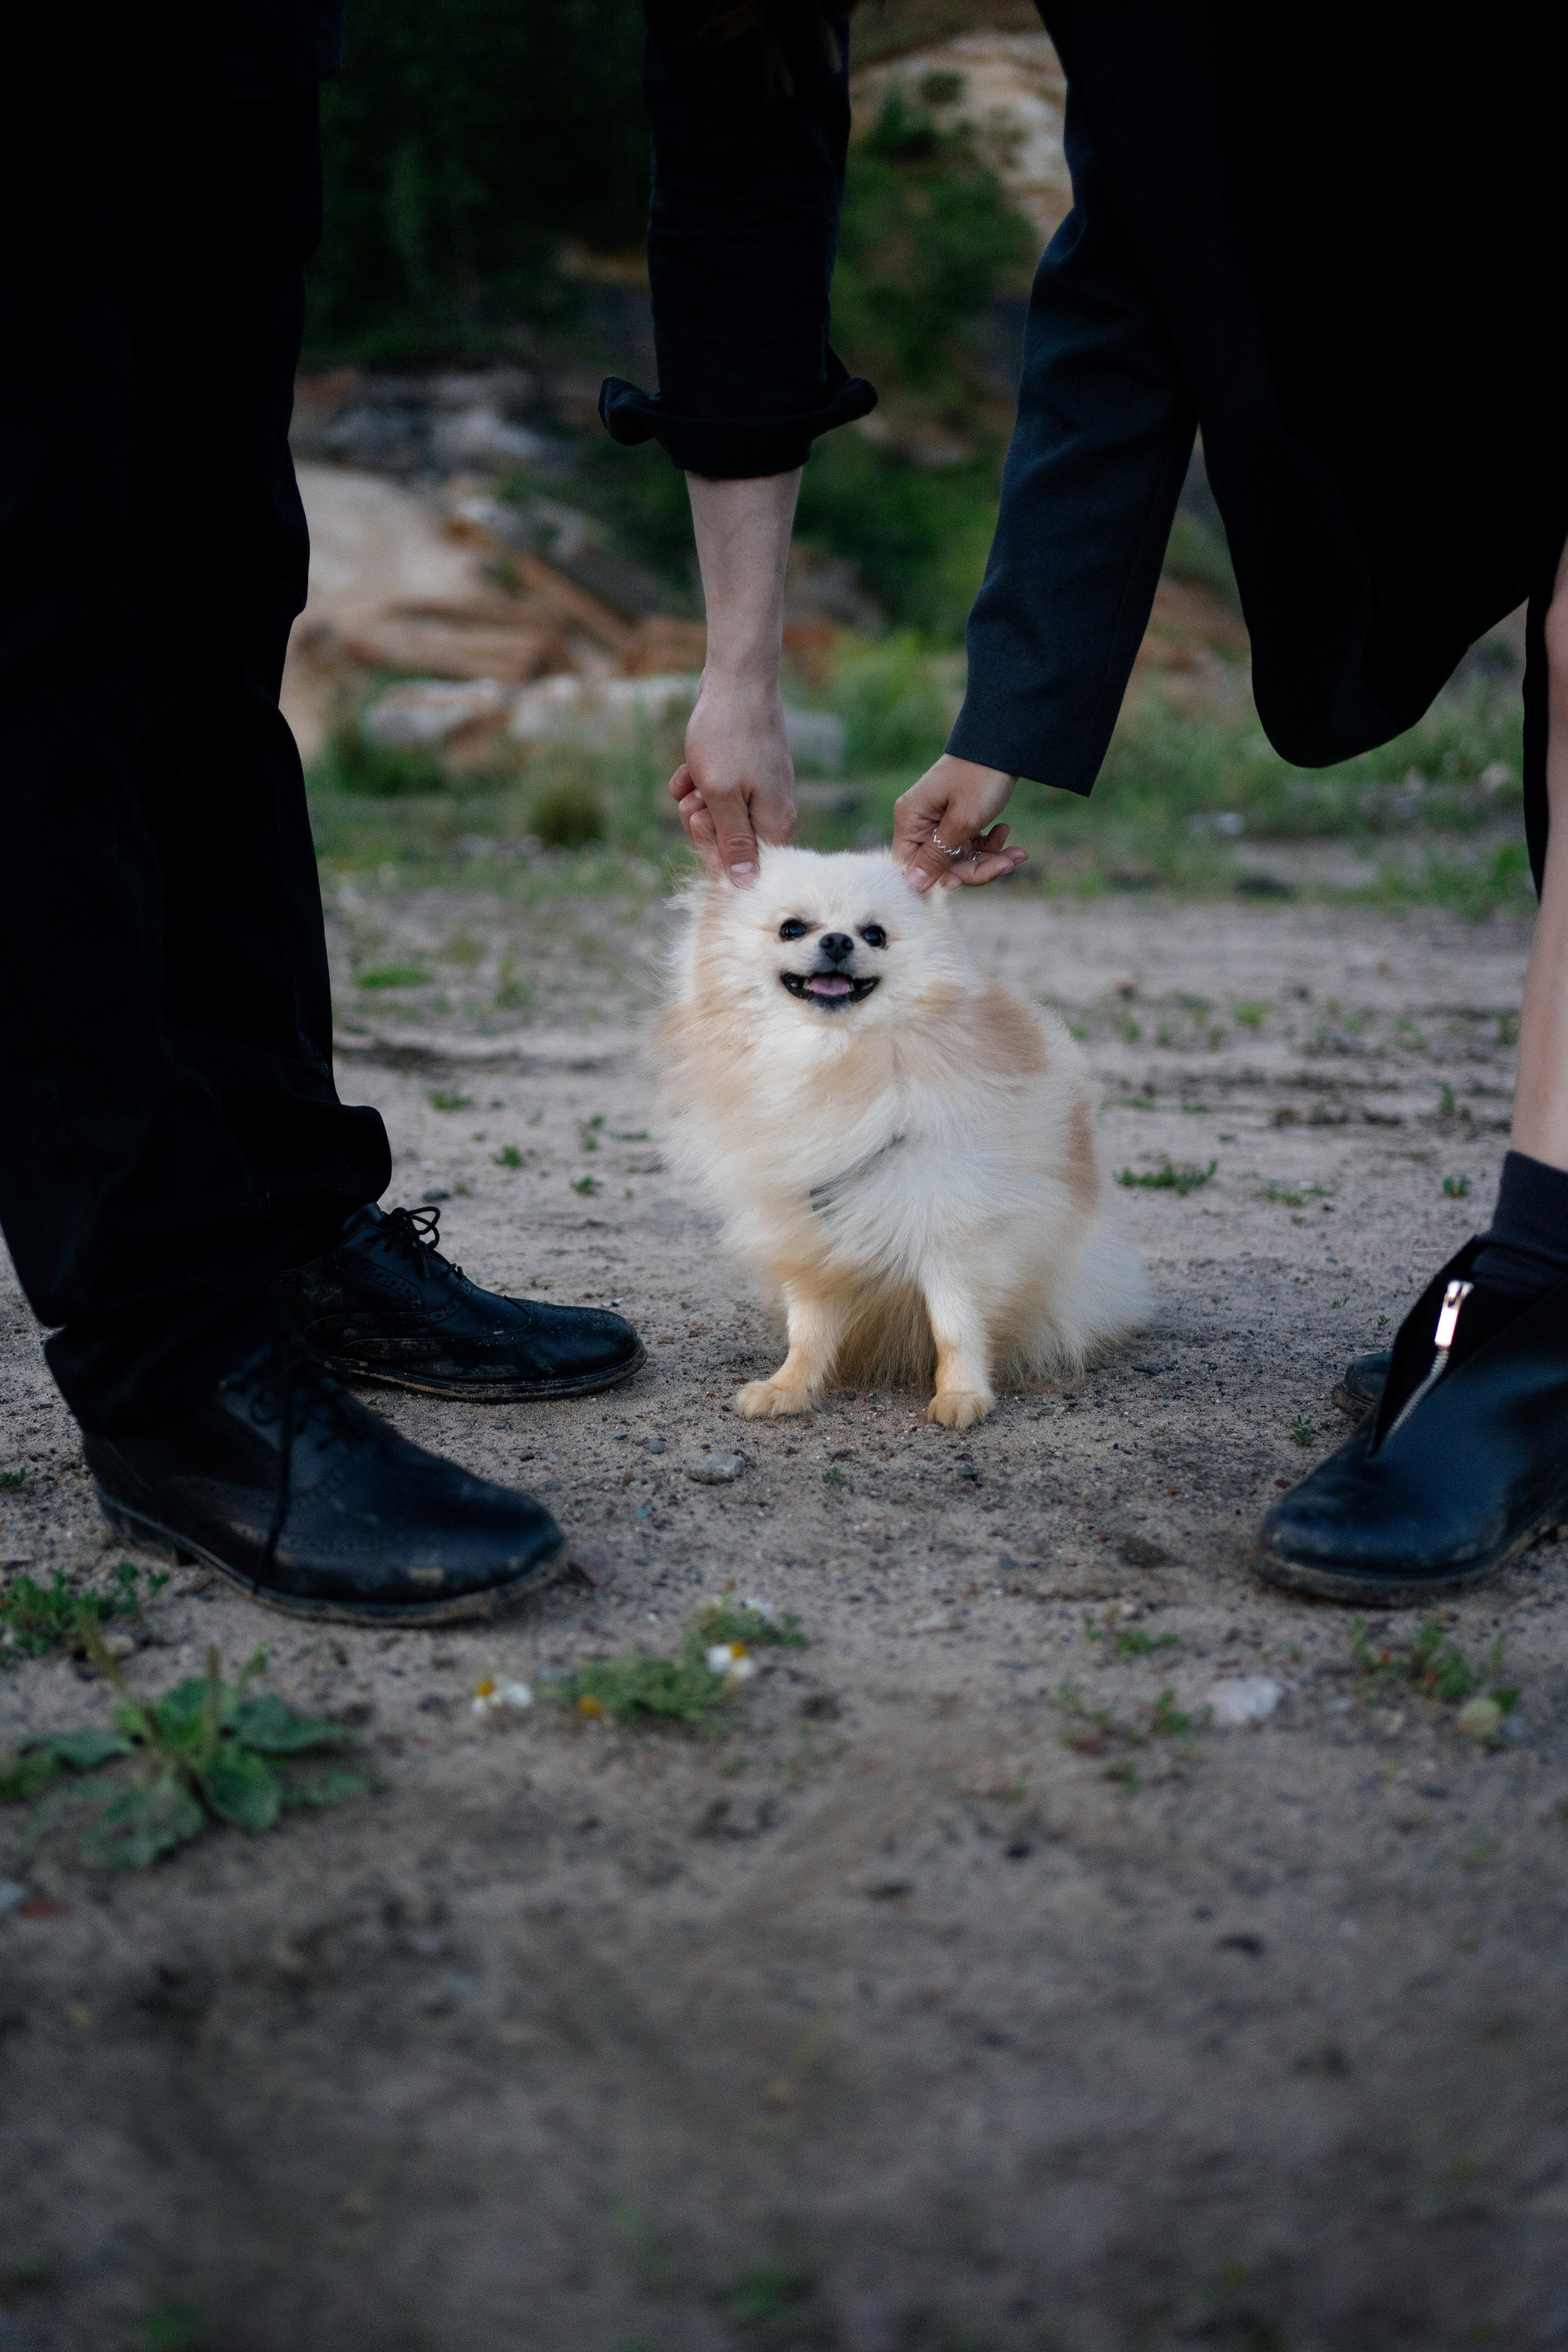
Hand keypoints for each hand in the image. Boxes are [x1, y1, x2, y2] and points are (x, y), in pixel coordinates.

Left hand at [669, 676, 797, 885]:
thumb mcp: (723, 796)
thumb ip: (732, 842)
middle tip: (699, 796)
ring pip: (713, 816)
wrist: (736, 679)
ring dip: (694, 799)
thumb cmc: (728, 737)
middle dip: (700, 822)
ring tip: (695, 773)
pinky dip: (695, 780)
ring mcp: (757, 790)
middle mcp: (771, 811)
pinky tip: (690, 764)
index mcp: (775, 824)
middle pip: (724, 842)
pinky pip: (711, 793)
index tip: (704, 821)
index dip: (713, 851)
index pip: (743, 866)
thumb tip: (746, 886)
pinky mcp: (742, 772)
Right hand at [893, 754, 1025, 891]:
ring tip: (1018, 853)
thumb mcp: (962, 822)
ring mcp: (940, 820)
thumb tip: (911, 885)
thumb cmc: (980, 778)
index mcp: (911, 819)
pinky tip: (1006, 833)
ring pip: (961, 857)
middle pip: (941, 864)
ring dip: (990, 859)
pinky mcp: (959, 817)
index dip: (940, 878)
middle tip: (1007, 864)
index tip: (967, 880)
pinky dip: (990, 844)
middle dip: (977, 869)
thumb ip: (938, 856)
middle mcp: (921, 821)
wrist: (1004, 742)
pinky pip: (970, 844)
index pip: (913, 865)